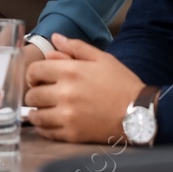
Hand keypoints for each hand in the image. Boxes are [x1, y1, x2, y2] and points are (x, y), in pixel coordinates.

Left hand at [24, 33, 144, 143]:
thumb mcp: (102, 59)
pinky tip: (51, 122)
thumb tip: (55, 37)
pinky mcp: (72, 134)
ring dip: (37, 112)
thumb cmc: (122, 84)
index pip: (34, 71)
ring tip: (44, 109)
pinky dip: (44, 127)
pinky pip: (46, 132)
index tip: (38, 79)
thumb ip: (75, 47)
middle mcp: (65, 93)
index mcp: (70, 72)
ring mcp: (67, 116)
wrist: (140, 113)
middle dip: (35, 93)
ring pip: (36, 115)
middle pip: (32, 95)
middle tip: (43, 95)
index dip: (33, 75)